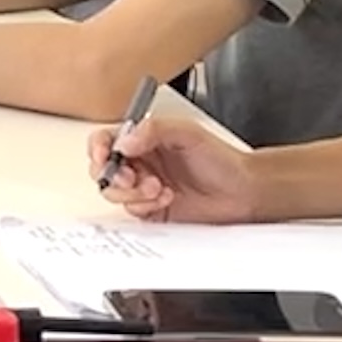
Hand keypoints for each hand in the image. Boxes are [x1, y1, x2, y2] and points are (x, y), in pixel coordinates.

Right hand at [92, 112, 264, 224]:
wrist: (243, 192)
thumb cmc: (221, 160)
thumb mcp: (188, 133)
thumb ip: (153, 131)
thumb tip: (123, 141)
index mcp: (143, 140)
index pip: (107, 140)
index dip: (98, 148)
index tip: (104, 155)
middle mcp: (140, 163)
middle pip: (103, 169)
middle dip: (113, 174)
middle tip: (131, 176)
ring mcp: (143, 188)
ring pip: (114, 192)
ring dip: (133, 191)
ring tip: (157, 187)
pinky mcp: (151, 210)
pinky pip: (132, 210)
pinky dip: (145, 205)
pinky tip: (166, 198)